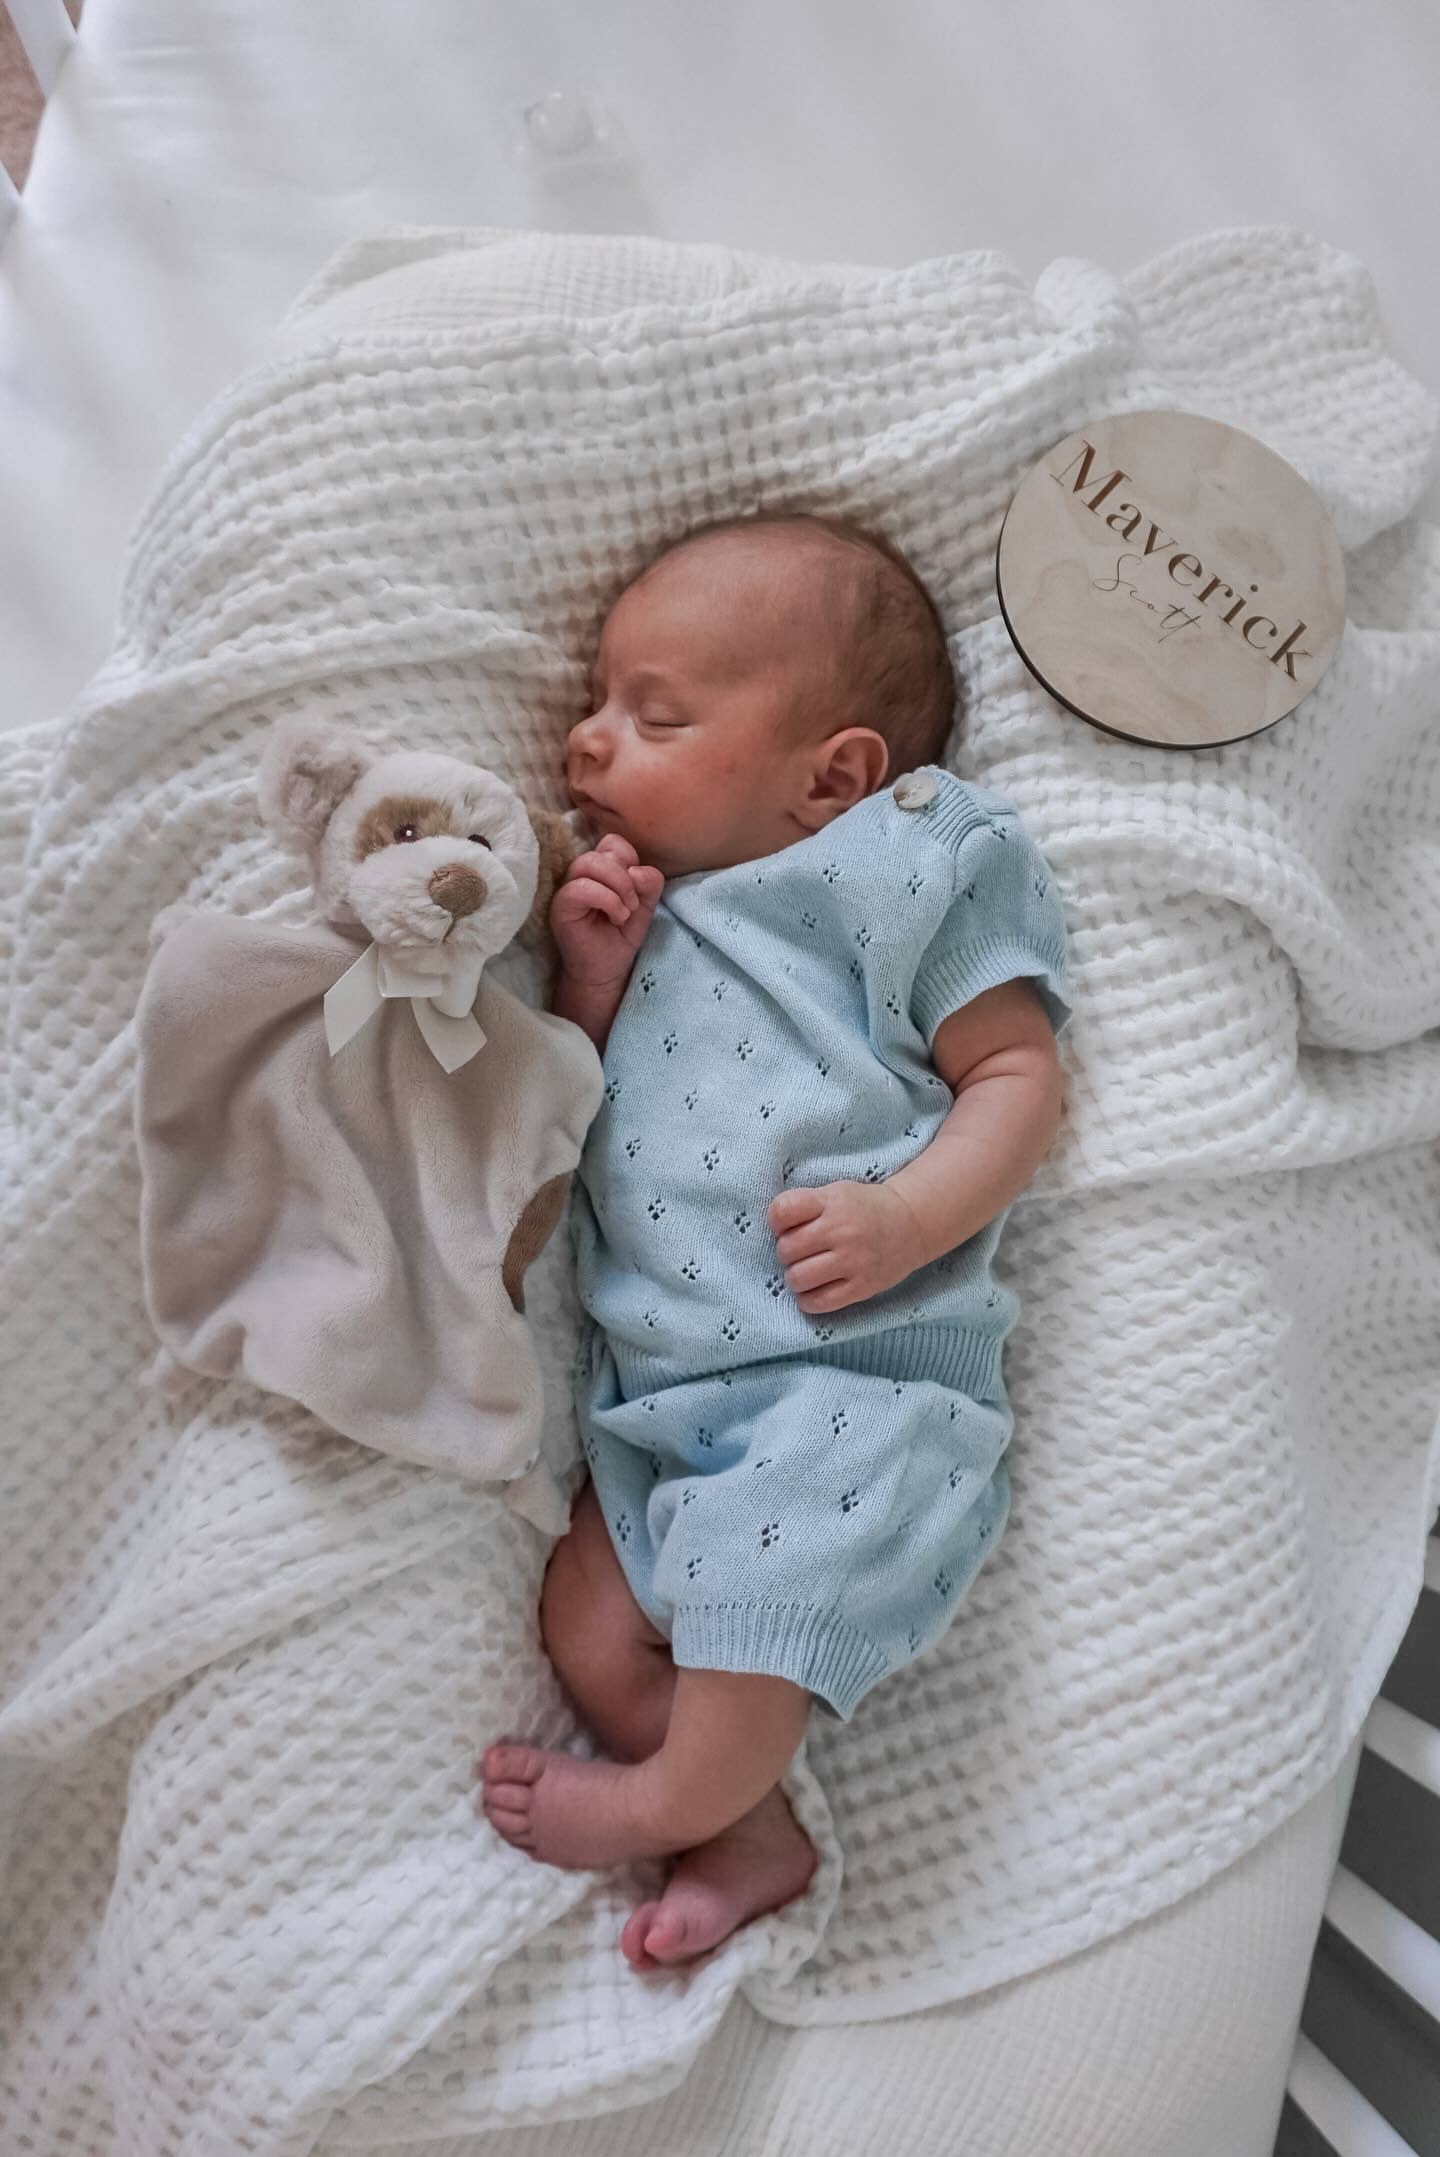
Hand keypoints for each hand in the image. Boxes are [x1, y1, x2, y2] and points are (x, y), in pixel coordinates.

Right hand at [550, 833, 663, 987]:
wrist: (605, 970)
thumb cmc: (619, 936)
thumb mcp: (646, 906)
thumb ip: (650, 882)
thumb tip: (637, 871)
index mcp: (599, 869)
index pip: (612, 842)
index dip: (630, 860)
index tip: (636, 890)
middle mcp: (580, 874)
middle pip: (601, 851)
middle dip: (625, 877)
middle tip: (633, 905)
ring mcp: (567, 888)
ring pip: (589, 863)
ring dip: (618, 887)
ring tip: (625, 912)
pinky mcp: (561, 906)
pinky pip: (581, 888)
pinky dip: (607, 900)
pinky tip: (616, 918)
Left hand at [767, 1181, 928, 1312]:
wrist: (911, 1223)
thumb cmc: (865, 1208)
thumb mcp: (836, 1192)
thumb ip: (806, 1206)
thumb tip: (774, 1233)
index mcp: (832, 1202)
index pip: (783, 1211)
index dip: (776, 1220)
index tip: (785, 1225)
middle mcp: (842, 1231)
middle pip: (787, 1249)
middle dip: (787, 1251)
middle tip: (800, 1251)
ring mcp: (853, 1261)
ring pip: (798, 1278)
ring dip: (795, 1277)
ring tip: (806, 1270)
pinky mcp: (862, 1287)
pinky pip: (819, 1302)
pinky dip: (807, 1299)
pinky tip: (813, 1290)